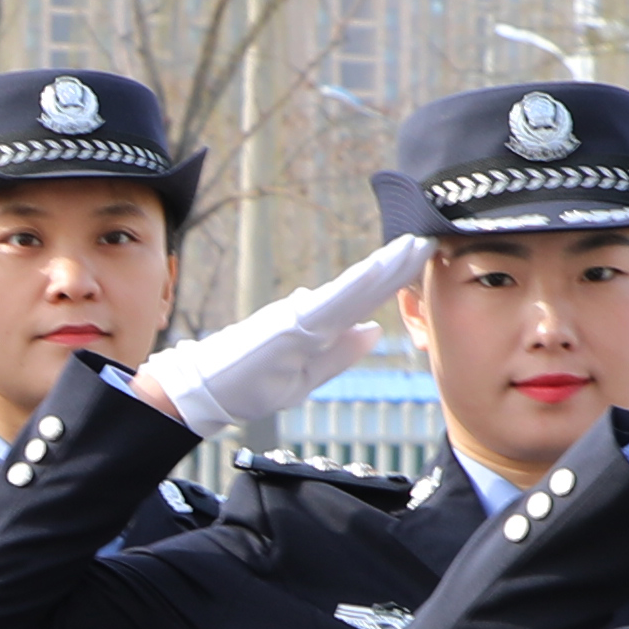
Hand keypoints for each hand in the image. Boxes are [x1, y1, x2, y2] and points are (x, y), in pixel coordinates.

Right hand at [141, 235, 423, 437]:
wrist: (199, 392)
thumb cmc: (245, 385)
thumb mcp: (302, 377)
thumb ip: (337, 355)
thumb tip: (373, 331)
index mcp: (318, 330)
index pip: (365, 301)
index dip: (396, 279)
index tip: (423, 257)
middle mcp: (311, 317)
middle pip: (365, 288)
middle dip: (398, 264)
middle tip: (430, 236)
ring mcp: (300, 318)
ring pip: (352, 290)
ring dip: (385, 267)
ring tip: (414, 244)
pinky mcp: (288, 324)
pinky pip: (330, 303)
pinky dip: (356, 286)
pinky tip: (377, 270)